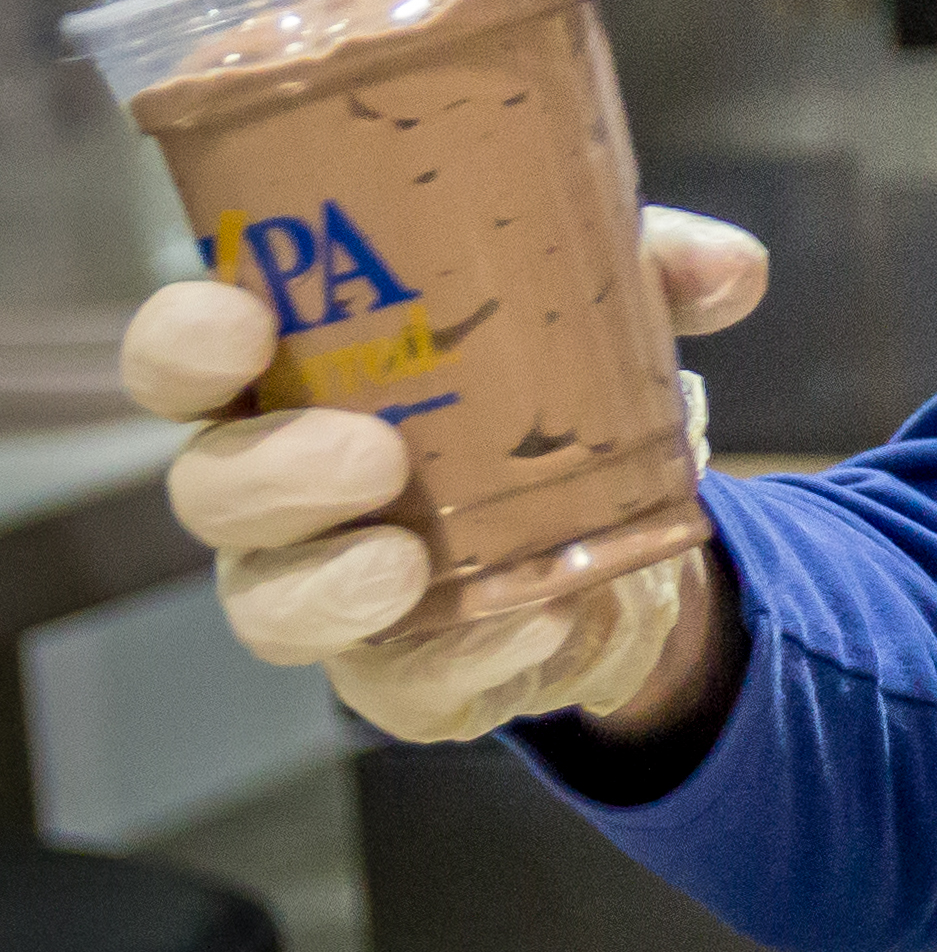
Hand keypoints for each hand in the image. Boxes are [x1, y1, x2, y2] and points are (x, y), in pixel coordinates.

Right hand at [125, 207, 768, 745]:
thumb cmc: (547, 388)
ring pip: (270, 604)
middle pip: (212, 487)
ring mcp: (322, 586)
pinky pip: (403, 681)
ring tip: (405, 565)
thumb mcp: (598, 308)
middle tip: (369, 454)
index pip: (188, 355)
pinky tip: (530, 621)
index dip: (187, 340)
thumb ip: (655, 272)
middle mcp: (279, 485)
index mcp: (295, 372)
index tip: (237, 319)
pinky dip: (470, 652)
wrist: (615, 528)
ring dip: (331, 586)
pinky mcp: (394, 671)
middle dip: (272, 474)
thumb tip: (733, 270)